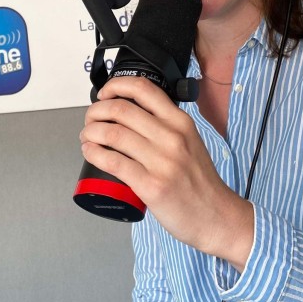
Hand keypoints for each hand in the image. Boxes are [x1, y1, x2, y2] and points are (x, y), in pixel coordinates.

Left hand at [79, 75, 253, 269]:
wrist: (216, 216)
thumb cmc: (200, 182)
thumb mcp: (190, 141)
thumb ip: (168, 126)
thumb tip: (133, 115)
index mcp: (181, 122)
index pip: (143, 89)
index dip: (116, 86)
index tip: (104, 94)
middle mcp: (172, 137)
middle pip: (121, 109)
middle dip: (96, 111)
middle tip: (90, 120)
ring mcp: (162, 162)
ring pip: (113, 133)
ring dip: (91, 132)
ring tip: (87, 137)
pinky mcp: (151, 186)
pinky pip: (112, 162)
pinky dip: (93, 153)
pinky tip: (89, 152)